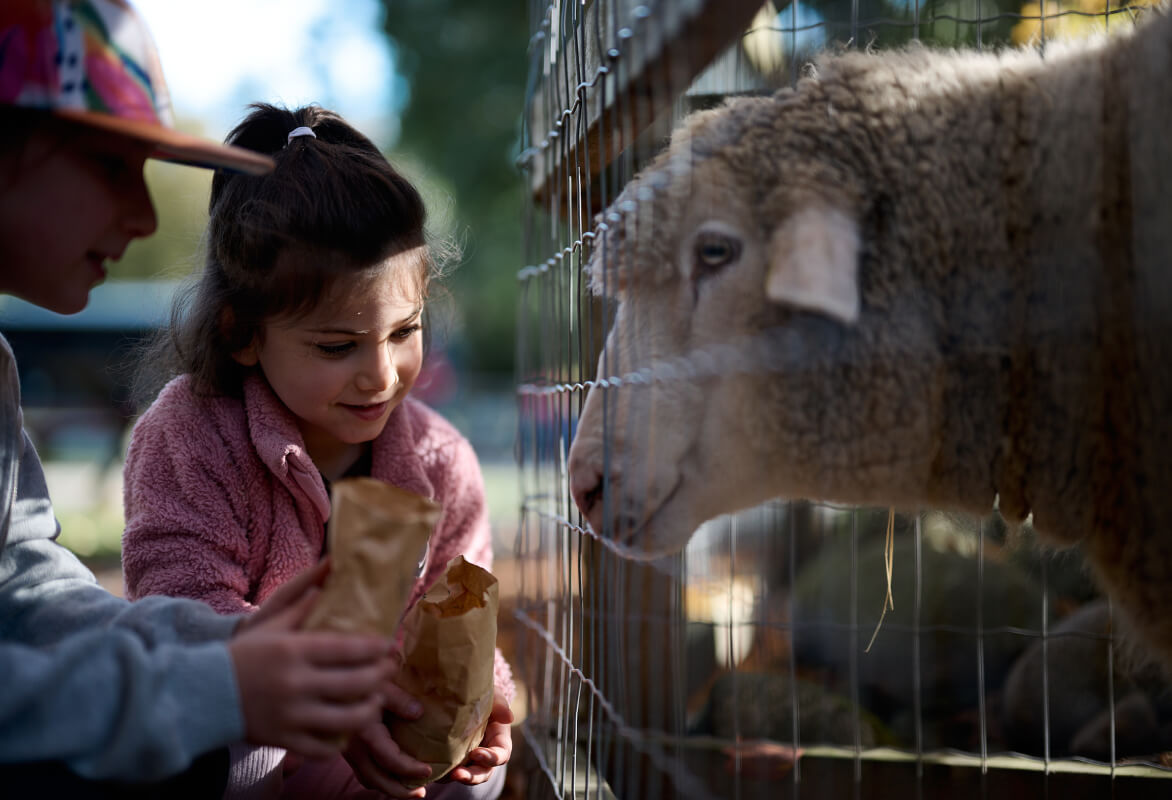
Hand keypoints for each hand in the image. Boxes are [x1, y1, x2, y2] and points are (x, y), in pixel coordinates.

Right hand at [229, 559, 393, 757]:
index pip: (347, 649)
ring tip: (376, 700)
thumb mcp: (269, 625)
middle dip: (381, 676)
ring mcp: (291, 715)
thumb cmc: (242, 655)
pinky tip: (349, 727)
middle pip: (355, 683)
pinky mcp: (284, 740)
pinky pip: (324, 748)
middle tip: (390, 669)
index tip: (389, 645)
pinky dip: (342, 740)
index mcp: (293, 652)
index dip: (375, 648)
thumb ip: (301, 606)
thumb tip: (327, 579)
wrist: (202, 694)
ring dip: (370, 710)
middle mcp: (295, 684)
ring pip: (347, 720)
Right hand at [342, 677, 430, 798]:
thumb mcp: (380, 683)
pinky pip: (360, 770)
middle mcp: (353, 746)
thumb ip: (398, 699)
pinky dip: (376, 777)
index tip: (428, 770)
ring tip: (409, 787)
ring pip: (366, 778)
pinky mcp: (344, 747)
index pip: (389, 760)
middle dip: (399, 790)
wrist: (324, 679)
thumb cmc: (355, 675)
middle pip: (376, 779)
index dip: (410, 769)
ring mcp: (346, 749)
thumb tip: (419, 713)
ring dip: (387, 786)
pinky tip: (389, 772)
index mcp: (364, 732)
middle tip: (421, 792)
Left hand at [448, 690, 513, 784]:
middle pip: (484, 772)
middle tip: (457, 774)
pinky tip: (432, 770)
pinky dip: (444, 774)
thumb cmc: (483, 696)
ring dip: (459, 778)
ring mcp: (470, 759)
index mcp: (499, 740)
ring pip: (468, 776)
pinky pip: (450, 771)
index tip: (476, 753)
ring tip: (447, 776)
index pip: (501, 755)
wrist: (461, 697)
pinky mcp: (454, 760)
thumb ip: (500, 704)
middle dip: (472, 776)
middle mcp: (486, 753)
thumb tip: (509, 718)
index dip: (491, 758)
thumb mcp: (493, 696)